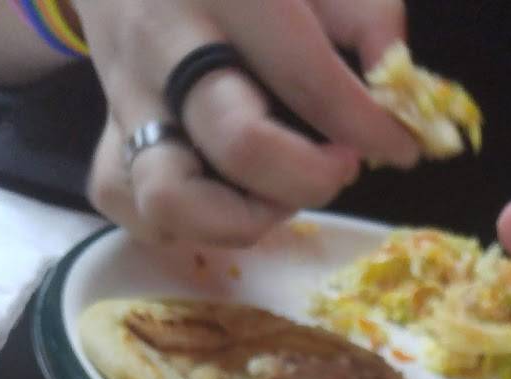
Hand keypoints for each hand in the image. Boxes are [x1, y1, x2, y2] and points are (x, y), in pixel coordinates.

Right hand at [80, 0, 415, 246]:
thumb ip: (365, 13)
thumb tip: (400, 88)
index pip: (307, 77)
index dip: (368, 127)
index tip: (404, 149)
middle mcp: (164, 44)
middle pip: (240, 145)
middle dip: (309, 177)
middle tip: (341, 166)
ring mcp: (126, 98)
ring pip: (170, 197)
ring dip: (240, 217)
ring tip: (277, 194)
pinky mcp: (106, 138)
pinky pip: (134, 209)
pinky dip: (186, 225)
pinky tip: (226, 196)